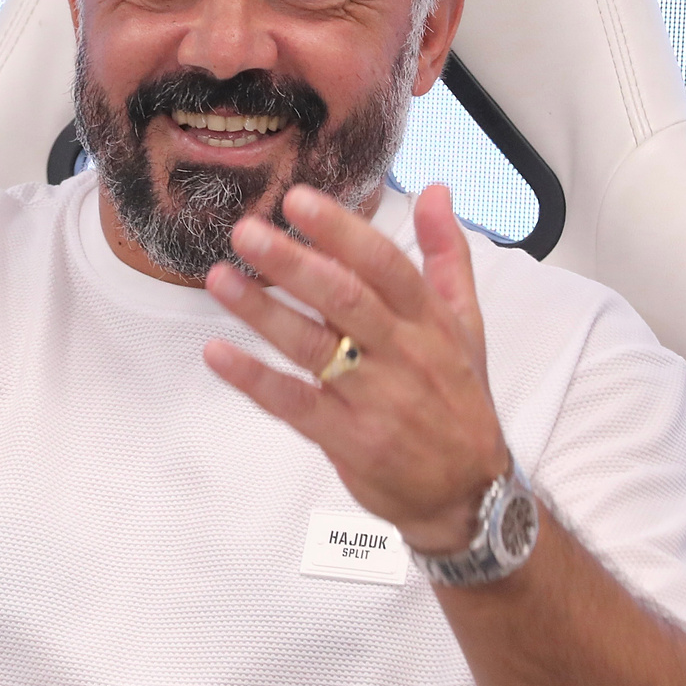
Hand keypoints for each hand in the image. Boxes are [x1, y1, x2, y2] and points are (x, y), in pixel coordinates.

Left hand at [201, 183, 506, 555]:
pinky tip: (217, 354)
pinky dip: (254, 380)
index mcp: (430, 321)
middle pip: (345, 299)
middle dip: (293, 263)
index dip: (341, 231)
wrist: (468, 493)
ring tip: (220, 280)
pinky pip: (294, 404)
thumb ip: (448, 255)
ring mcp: (374, 399)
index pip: (385, 265)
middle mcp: (403, 354)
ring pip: (313, 348)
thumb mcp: (468, 325)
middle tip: (247, 232)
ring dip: (262, 312)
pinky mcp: (348, 439)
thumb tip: (437, 191)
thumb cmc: (460, 401)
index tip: (299, 200)